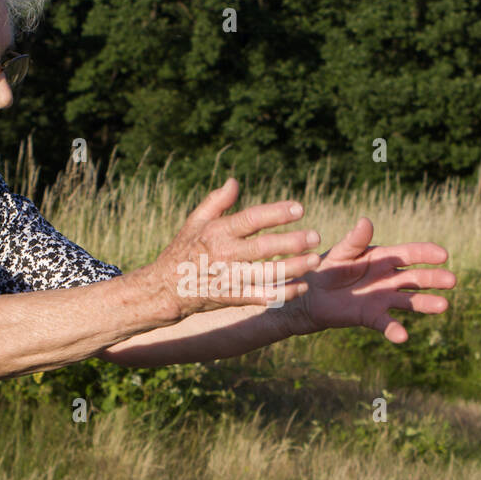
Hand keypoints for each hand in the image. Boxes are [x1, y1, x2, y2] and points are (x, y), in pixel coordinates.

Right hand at [149, 177, 321, 319]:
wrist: (165, 288)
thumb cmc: (184, 250)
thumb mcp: (195, 221)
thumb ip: (216, 201)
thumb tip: (234, 181)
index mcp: (217, 232)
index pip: (251, 219)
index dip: (275, 213)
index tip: (299, 208)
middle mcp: (224, 254)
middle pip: (262, 248)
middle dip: (291, 242)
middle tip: (315, 236)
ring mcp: (228, 278)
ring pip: (265, 274)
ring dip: (292, 268)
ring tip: (314, 261)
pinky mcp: (231, 298)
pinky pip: (260, 297)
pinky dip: (281, 294)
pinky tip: (301, 287)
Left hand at [289, 217, 454, 342]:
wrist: (309, 295)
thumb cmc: (326, 268)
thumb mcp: (340, 252)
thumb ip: (354, 241)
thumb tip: (366, 221)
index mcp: (382, 258)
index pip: (409, 254)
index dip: (426, 253)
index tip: (443, 255)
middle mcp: (388, 278)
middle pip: (416, 278)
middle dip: (434, 278)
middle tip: (452, 280)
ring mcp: (382, 298)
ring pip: (409, 300)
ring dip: (426, 303)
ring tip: (444, 306)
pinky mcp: (371, 315)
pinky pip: (385, 323)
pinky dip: (394, 329)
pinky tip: (403, 337)